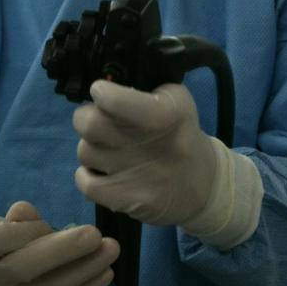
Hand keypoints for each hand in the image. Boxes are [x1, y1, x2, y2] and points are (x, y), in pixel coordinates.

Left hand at [73, 80, 260, 249]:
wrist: (202, 184)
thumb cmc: (179, 133)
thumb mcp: (176, 100)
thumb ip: (142, 88)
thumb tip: (104, 84)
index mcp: (165, 115)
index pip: (115, 101)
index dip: (102, 92)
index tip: (102, 91)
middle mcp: (149, 145)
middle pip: (89, 124)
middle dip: (86, 116)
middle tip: (98, 118)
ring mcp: (136, 176)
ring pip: (85, 151)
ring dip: (91, 146)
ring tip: (109, 147)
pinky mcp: (126, 201)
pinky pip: (84, 183)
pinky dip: (86, 175)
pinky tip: (101, 170)